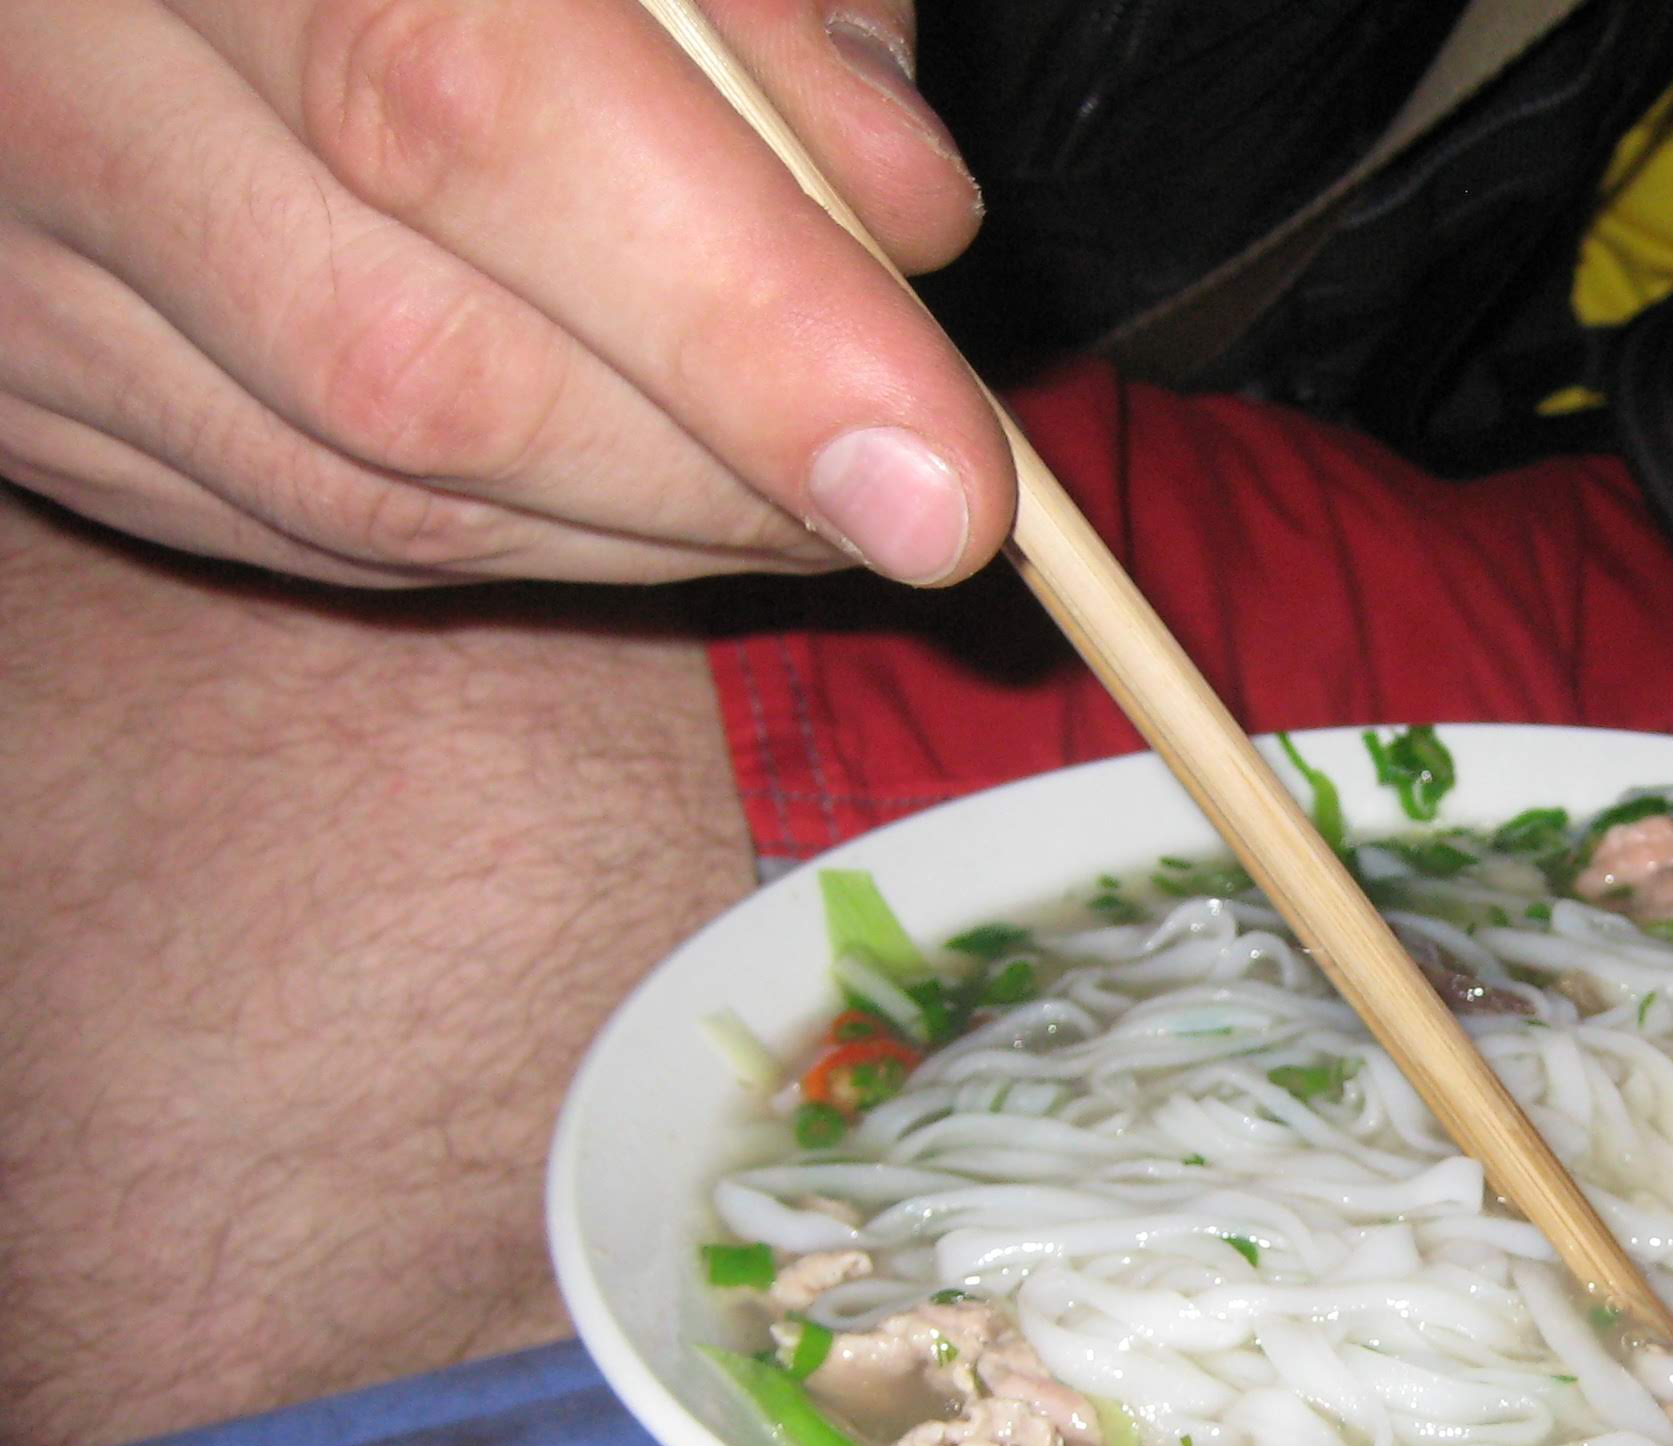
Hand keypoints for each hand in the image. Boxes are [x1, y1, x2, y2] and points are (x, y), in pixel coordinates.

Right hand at [0, 0, 1012, 586]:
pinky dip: (519, 527)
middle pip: (414, 360)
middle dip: (720, 467)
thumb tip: (901, 216)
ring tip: (810, 476)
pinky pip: (299, 519)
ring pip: (360, 482)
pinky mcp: (22, 382)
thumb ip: (766, 1)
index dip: (734, 318)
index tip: (942, 479)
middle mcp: (53, 61)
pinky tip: (642, 475)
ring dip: (644, 521)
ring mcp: (14, 245)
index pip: (466, 104)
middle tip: (927, 495)